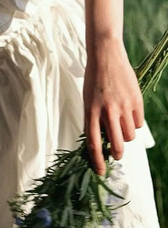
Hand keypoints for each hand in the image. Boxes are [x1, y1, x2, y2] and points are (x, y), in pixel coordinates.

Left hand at [83, 36, 143, 174]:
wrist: (105, 56)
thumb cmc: (93, 80)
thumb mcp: (87, 100)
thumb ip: (94, 120)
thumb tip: (101, 142)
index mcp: (91, 112)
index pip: (94, 144)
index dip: (97, 161)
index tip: (100, 172)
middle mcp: (107, 111)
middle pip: (117, 145)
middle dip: (117, 154)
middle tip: (116, 154)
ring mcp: (123, 106)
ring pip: (130, 136)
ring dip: (126, 137)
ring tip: (120, 126)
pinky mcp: (136, 101)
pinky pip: (139, 124)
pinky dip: (134, 124)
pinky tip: (128, 115)